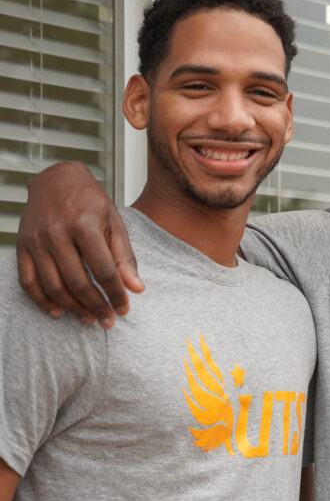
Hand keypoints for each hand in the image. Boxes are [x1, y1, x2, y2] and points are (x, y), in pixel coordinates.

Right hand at [15, 161, 143, 327]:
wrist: (56, 179)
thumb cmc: (90, 201)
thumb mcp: (114, 222)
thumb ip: (124, 256)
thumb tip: (136, 288)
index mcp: (84, 225)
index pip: (104, 269)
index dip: (115, 293)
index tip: (124, 309)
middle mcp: (57, 233)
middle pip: (77, 281)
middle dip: (96, 306)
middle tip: (108, 321)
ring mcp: (36, 241)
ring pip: (53, 286)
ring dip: (73, 308)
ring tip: (89, 318)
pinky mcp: (22, 246)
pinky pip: (28, 282)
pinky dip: (42, 301)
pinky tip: (59, 311)